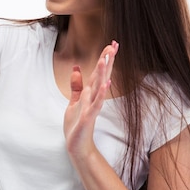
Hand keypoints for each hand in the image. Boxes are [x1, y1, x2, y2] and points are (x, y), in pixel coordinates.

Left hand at [64, 41, 118, 159]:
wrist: (77, 145)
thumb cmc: (76, 124)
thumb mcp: (74, 101)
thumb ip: (76, 85)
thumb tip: (76, 68)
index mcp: (90, 93)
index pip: (99, 72)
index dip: (105, 58)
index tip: (112, 44)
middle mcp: (93, 97)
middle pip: (102, 75)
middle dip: (108, 60)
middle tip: (115, 45)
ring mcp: (92, 106)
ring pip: (99, 86)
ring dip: (103, 73)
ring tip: (107, 58)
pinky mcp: (88, 116)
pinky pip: (96, 103)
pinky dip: (101, 94)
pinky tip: (106, 84)